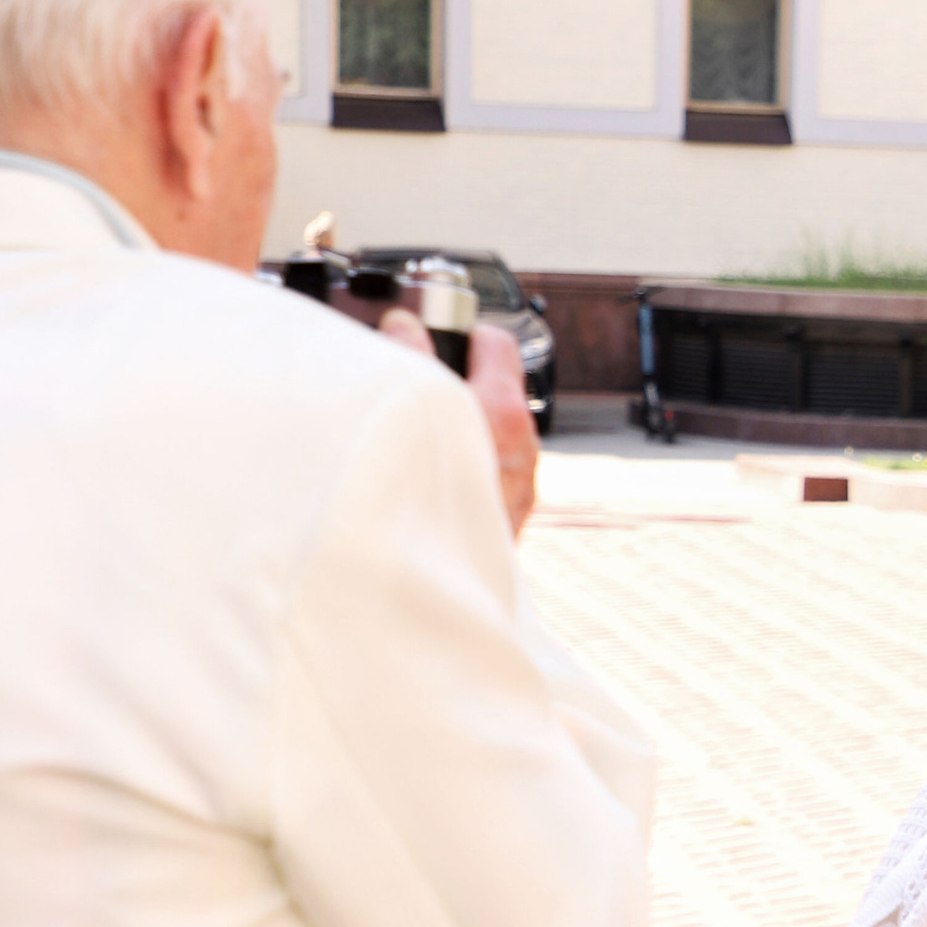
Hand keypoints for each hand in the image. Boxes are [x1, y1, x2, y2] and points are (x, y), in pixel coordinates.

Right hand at [378, 308, 539, 541]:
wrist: (429, 599)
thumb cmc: (423, 508)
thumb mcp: (411, 412)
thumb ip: (409, 358)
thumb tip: (403, 327)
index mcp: (506, 416)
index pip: (495, 342)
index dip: (456, 330)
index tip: (424, 334)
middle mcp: (523, 450)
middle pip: (489, 389)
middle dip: (448, 380)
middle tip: (409, 381)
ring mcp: (516, 488)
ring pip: (483, 434)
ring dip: (452, 427)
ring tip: (410, 433)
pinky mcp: (504, 519)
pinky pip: (481, 473)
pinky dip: (455, 464)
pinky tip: (422, 475)